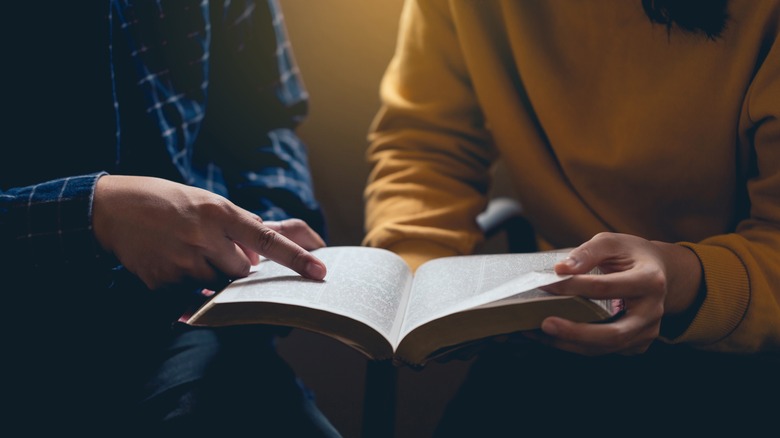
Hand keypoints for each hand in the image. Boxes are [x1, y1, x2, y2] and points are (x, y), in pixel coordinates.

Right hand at [92, 175, 326, 290]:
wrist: (111, 209)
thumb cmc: (166, 201)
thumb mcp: (206, 201)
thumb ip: (236, 226)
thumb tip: (261, 256)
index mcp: (219, 211)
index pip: (268, 239)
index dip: (296, 258)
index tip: (320, 271)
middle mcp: (204, 237)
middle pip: (244, 271)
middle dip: (237, 265)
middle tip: (212, 247)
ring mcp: (183, 262)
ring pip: (219, 284)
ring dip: (212, 274)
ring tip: (185, 249)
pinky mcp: (164, 283)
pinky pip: (192, 295)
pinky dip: (188, 284)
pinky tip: (170, 260)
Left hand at [531, 232, 701, 355]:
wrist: (659, 273)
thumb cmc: (631, 255)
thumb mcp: (611, 243)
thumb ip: (587, 253)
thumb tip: (561, 269)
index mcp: (650, 281)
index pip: (605, 288)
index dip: (573, 287)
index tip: (545, 285)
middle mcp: (652, 311)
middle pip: (614, 333)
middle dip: (576, 332)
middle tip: (545, 324)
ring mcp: (646, 332)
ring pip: (606, 347)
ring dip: (570, 343)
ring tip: (540, 333)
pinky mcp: (636, 344)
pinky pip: (604, 350)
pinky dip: (576, 346)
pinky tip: (553, 338)